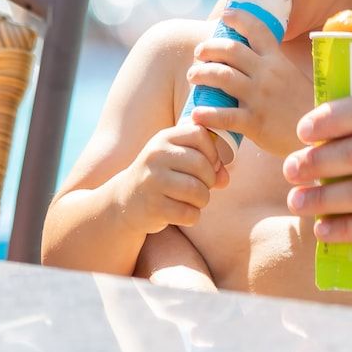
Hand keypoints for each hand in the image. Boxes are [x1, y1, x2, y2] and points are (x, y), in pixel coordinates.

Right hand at [116, 123, 234, 233]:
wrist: (126, 200)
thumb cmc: (161, 177)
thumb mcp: (176, 160)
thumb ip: (205, 162)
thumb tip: (224, 177)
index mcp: (164, 138)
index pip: (200, 134)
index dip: (212, 151)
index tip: (209, 164)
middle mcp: (156, 155)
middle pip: (202, 165)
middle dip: (209, 180)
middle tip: (202, 187)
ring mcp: (153, 181)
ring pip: (198, 191)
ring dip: (202, 200)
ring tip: (193, 201)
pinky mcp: (154, 206)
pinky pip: (189, 213)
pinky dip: (192, 216)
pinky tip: (182, 213)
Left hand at [185, 7, 312, 156]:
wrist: (324, 137)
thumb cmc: (306, 107)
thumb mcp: (293, 77)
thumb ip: (274, 67)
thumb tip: (253, 58)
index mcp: (277, 60)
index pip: (257, 29)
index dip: (239, 18)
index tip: (225, 15)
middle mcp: (267, 73)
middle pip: (231, 50)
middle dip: (209, 48)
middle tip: (199, 53)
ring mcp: (260, 97)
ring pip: (222, 76)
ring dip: (202, 74)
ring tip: (193, 76)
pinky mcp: (255, 122)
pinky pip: (225, 115)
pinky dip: (207, 114)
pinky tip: (196, 114)